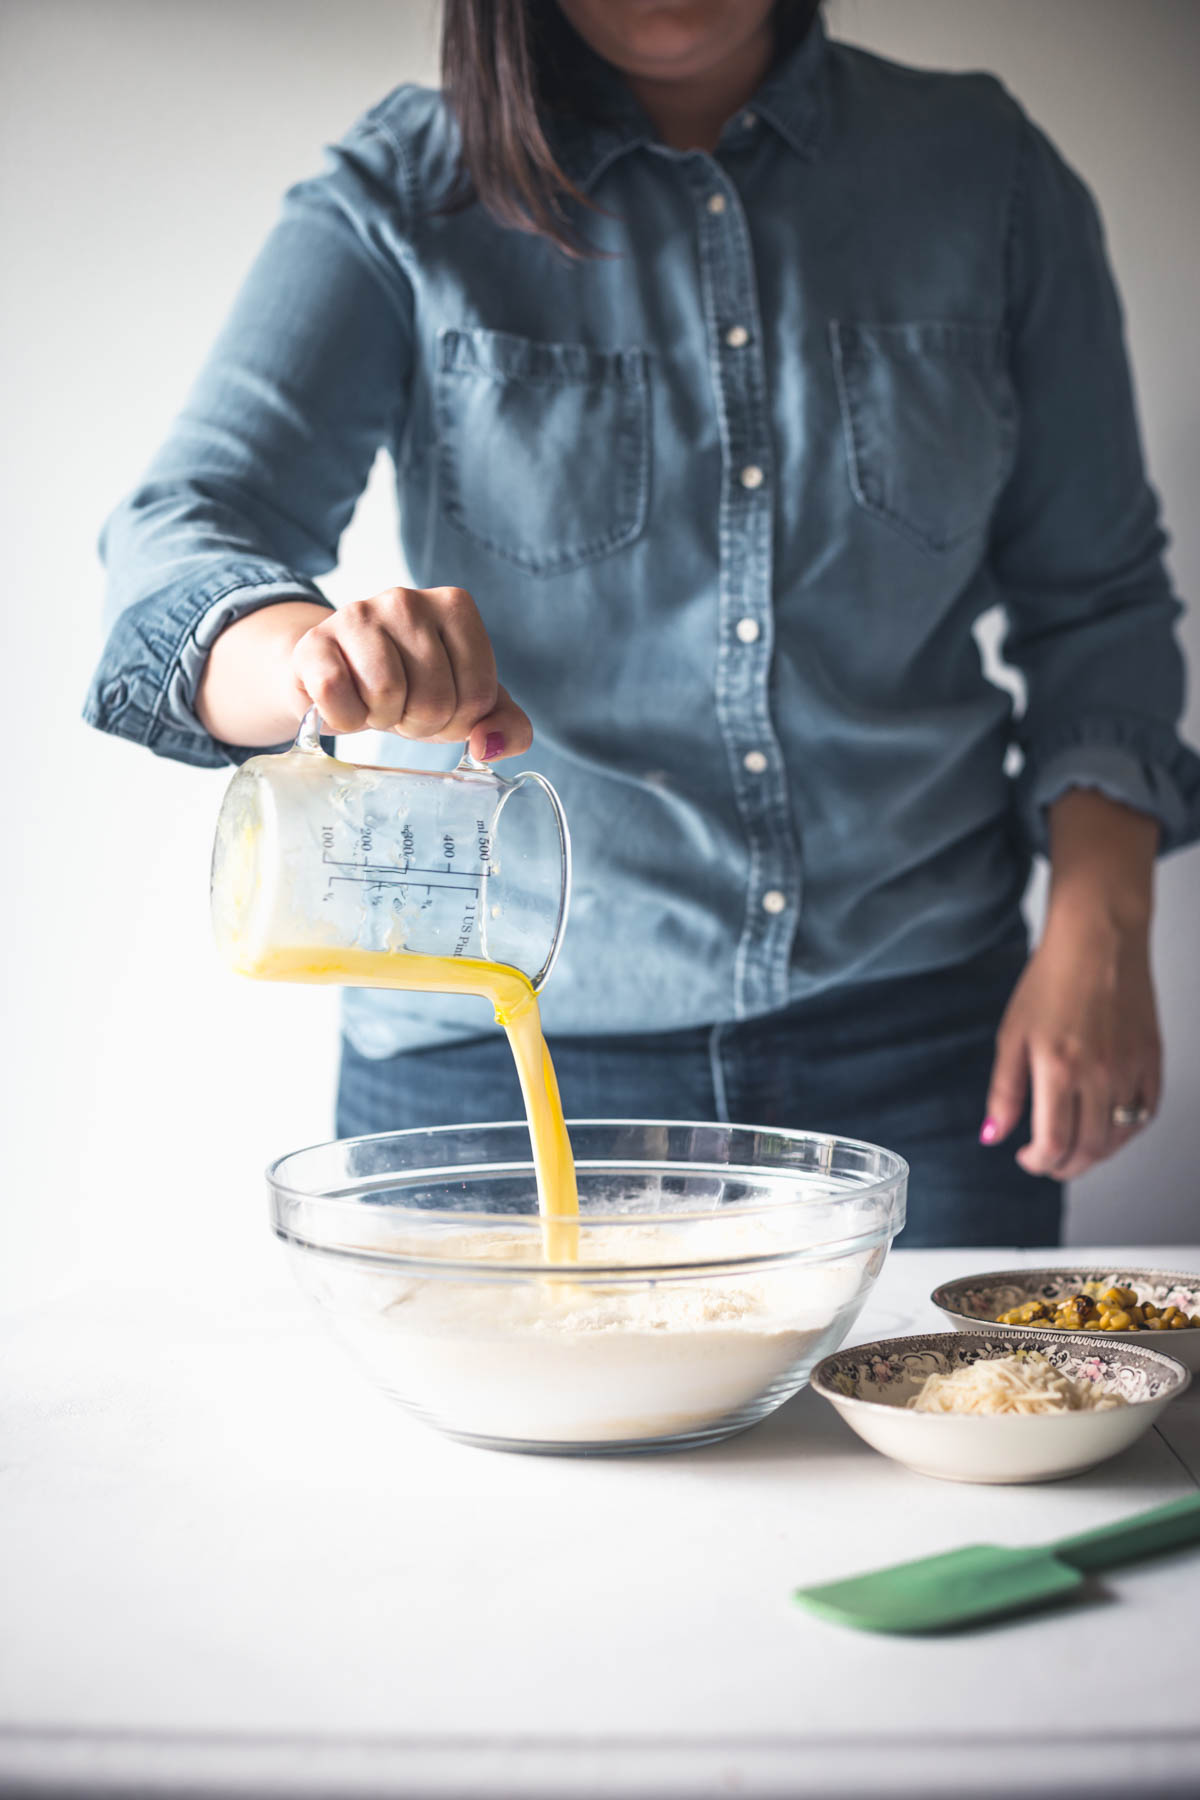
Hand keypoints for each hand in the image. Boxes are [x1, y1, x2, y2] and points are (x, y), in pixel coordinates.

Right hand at [196, 587, 531, 760]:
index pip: (478, 694)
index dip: (458, 721)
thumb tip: (487, 745)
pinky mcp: (314, 641)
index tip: (439, 706)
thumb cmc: (413, 687)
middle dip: (419, 722)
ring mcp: (357, 613)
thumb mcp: (468, 706)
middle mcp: (407, 600)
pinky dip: (343, 717)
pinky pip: (335, 692)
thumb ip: (507, 727)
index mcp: (456, 608)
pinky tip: (346, 704)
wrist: (341, 676)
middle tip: (404, 708)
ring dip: (383, 718)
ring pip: (387, 692)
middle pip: (435, 697)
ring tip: (377, 704)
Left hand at [982, 907, 1161, 1179]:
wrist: (1098, 940)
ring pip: (1119, 1138)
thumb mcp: (1012, 1035)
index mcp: (1058, 1069)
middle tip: (1050, 1163)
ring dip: (1094, 1154)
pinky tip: (1107, 1126)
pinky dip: (1126, 1130)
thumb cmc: (1051, 980)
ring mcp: (1131, 1069)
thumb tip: (993, 1136)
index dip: (1038, 1162)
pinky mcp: (1152, 1059)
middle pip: (1088, 1149)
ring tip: (1075, 1148)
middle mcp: (1100, 1075)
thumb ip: (1004, 1092)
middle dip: (1065, 1166)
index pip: (1054, 1144)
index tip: (1027, 1158)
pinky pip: (1145, 1113)